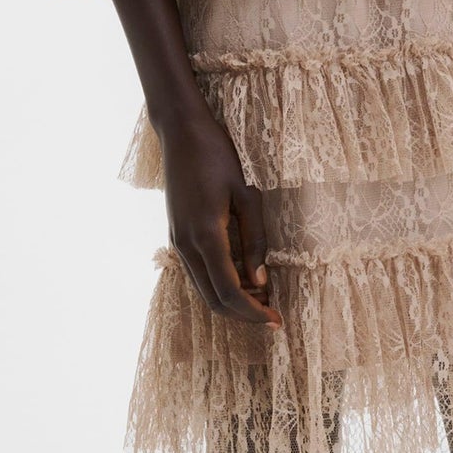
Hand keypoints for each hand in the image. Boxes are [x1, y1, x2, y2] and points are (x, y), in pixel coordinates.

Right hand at [158, 109, 283, 330]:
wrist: (181, 132)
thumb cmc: (217, 155)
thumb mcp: (246, 193)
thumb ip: (254, 238)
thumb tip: (260, 279)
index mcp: (206, 235)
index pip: (230, 292)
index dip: (254, 312)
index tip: (277, 321)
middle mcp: (186, 245)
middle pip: (214, 300)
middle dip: (244, 313)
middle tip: (272, 313)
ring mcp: (177, 241)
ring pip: (203, 289)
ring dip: (232, 300)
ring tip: (262, 295)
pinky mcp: (176, 235)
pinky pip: (198, 273)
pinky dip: (219, 283)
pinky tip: (242, 274)